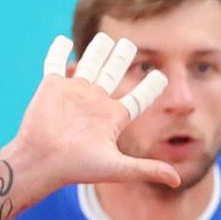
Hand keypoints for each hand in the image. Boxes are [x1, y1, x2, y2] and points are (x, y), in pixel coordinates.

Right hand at [13, 34, 179, 189]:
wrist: (43, 163)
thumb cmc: (78, 167)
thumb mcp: (118, 168)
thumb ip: (148, 170)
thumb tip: (178, 181)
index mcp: (113, 117)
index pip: (138, 98)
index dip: (150, 87)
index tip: (162, 76)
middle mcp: (95, 102)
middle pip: (113, 74)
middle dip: (121, 58)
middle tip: (129, 43)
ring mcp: (74, 92)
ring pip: (89, 65)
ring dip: (96, 51)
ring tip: (105, 38)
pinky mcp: (52, 87)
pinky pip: (55, 64)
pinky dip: (59, 51)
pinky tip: (63, 40)